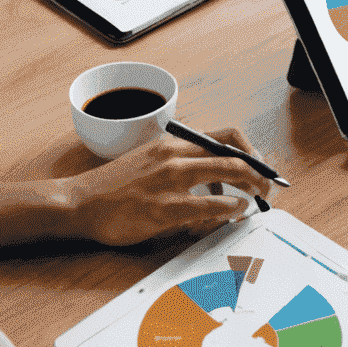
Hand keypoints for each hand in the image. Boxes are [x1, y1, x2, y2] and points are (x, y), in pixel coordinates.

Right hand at [0, 126, 277, 250]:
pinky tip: (235, 211)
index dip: (250, 150)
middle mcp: (174, 155)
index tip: (260, 167)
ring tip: (257, 200)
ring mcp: (169, 180)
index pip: (226, 135)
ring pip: (227, 173)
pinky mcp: (162, 208)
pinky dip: (229, 208)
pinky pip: (207, 206)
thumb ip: (182, 162)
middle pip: (233, 154)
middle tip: (268, 186)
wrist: (78, 203)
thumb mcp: (151, 160)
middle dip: (259, 171)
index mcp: (173, 143)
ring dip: (250, 187)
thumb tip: (216, 177)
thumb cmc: (115, 186)